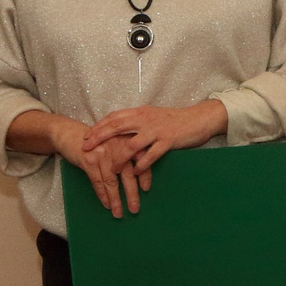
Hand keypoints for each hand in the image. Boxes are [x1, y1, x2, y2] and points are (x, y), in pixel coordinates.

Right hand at [45, 117, 136, 219]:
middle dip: (132, 194)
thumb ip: (126, 154)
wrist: (69, 133)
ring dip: (116, 200)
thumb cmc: (96, 141)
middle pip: (128, 174)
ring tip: (118, 213)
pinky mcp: (89, 161)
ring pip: (112, 182)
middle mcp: (117, 146)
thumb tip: (138, 177)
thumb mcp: (114, 141)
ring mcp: (103, 154)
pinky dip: (103, 195)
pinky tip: (107, 204)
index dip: (145, 175)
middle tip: (135, 209)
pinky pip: (98, 182)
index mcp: (126, 140)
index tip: (146, 189)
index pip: (141, 159)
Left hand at [79, 101, 230, 214]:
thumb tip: (121, 128)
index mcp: (140, 112)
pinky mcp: (168, 141)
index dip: (99, 126)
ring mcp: (156, 130)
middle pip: (116, 127)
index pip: (114, 117)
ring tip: (111, 169)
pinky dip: (141, 165)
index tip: (87, 136)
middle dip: (99, 138)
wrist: (199, 119)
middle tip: (86, 148)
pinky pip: (151, 155)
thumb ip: (138, 121)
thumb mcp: (153, 116)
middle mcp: (145, 119)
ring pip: (131, 145)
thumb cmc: (176, 120)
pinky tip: (136, 173)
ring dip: (119, 158)